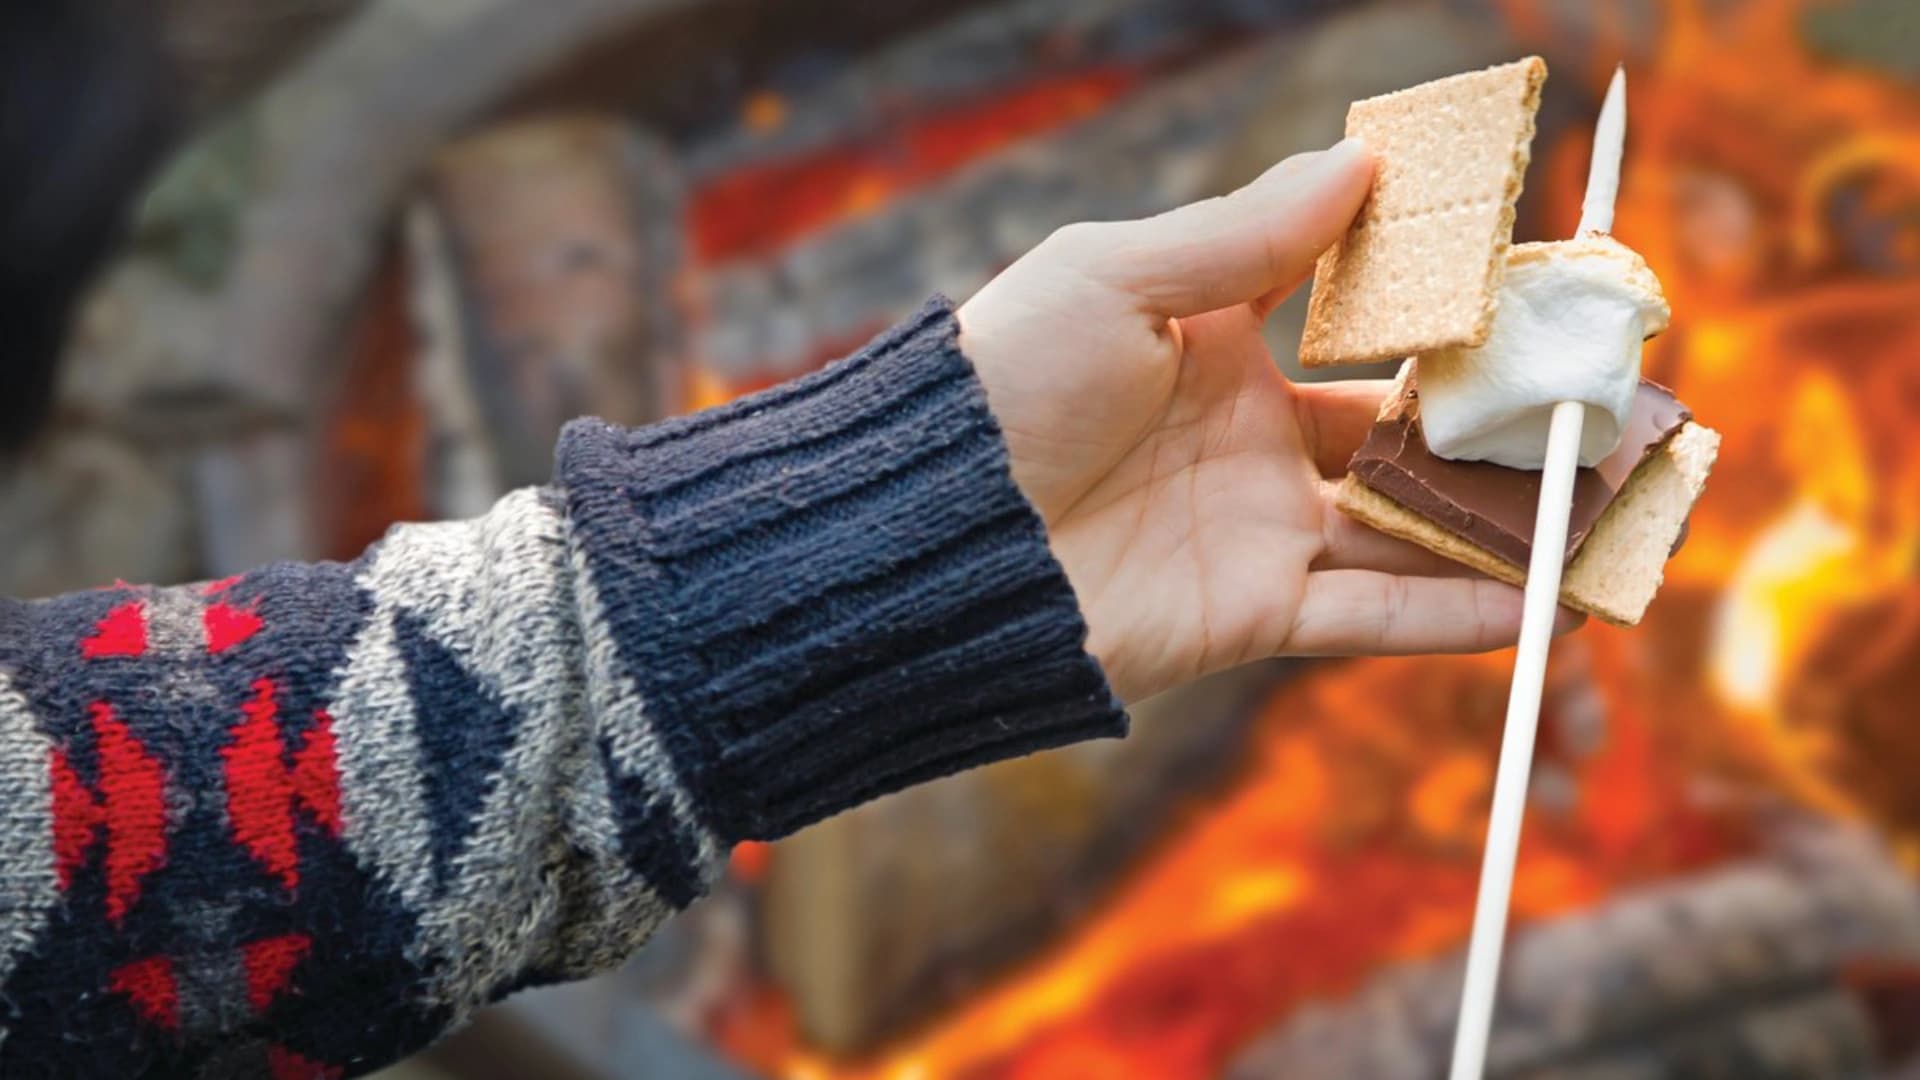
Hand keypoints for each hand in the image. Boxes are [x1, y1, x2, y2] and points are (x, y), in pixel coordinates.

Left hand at [959, 140, 1579, 703]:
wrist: (933, 532)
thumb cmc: (1007, 384)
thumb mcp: (1118, 278)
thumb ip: (1245, 234)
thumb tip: (1360, 161)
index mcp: (1217, 347)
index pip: (1354, 323)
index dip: (1436, 308)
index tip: (1530, 287)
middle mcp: (1249, 440)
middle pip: (1400, 433)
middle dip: (1493, 427)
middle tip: (1593, 408)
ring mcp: (1255, 530)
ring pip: (1406, 527)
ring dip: (1501, 522)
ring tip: (1604, 507)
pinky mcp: (1249, 615)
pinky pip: (1373, 615)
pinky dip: (1455, 610)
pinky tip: (1542, 598)